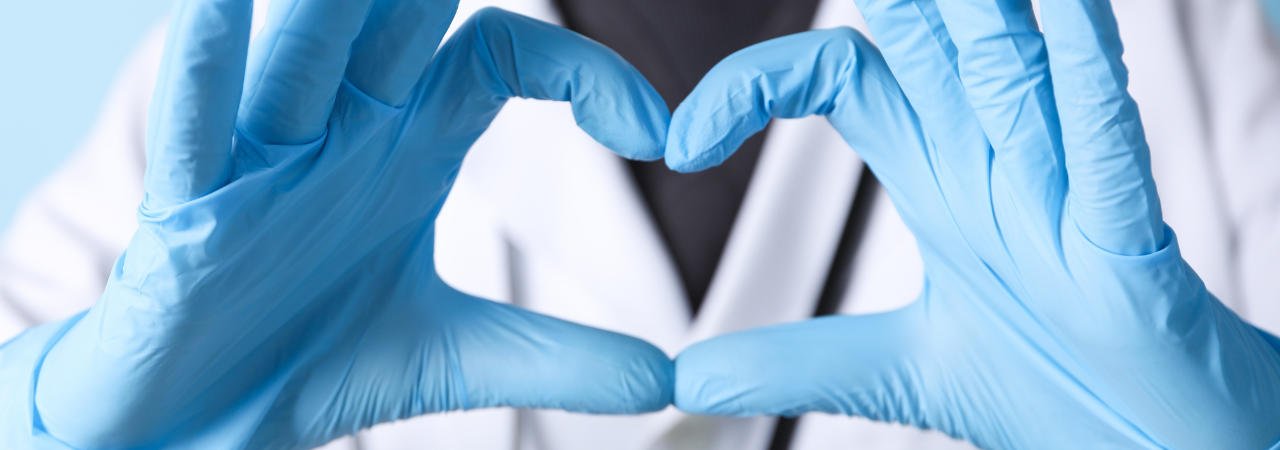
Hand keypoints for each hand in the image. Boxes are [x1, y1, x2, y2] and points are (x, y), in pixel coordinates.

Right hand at [23, 1, 672, 447]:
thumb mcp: (453, 357)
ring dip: (334, 6)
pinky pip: (197, 127)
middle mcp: (345, 132)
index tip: (659, 134)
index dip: (585, 76)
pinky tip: (215, 13)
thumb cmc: (309, 358)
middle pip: (401, 22)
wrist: (201, 418)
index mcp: (409, 147)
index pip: (503, 58)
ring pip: (305, 53)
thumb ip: (556, 359)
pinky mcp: (192, 209)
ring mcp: (268, 161)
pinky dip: (205, 72)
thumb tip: (664, 381)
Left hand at [667, 0, 1279, 447]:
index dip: (753, 88)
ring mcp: (1058, 187)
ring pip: (1009, 60)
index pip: (839, 76)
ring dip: (974, 6)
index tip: (681, 144)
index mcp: (940, 178)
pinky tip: (1063, 12)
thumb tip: (694, 375)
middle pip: (927, 37)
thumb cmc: (1059, 386)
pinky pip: (1102, 133)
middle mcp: (991, 163)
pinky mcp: (1124, 230)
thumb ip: (797, 360)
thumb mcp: (899, 370)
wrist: (1156, 449)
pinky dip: (1080, 72)